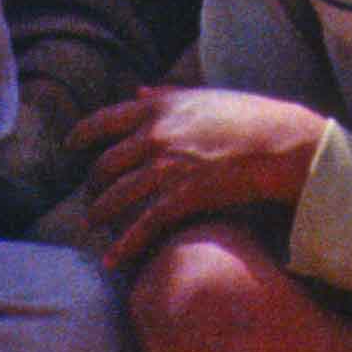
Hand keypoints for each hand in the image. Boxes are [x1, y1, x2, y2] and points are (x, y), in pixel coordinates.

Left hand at [70, 83, 326, 274]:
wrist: (280, 143)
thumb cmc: (249, 118)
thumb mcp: (203, 98)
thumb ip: (166, 95)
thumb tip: (138, 91)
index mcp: (159, 108)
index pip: (105, 120)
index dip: (82, 135)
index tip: (70, 146)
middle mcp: (156, 135)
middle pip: (105, 165)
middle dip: (91, 185)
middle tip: (89, 198)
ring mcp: (166, 167)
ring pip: (115, 196)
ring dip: (98, 215)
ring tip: (92, 225)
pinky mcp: (181, 196)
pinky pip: (141, 226)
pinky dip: (123, 245)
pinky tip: (111, 261)